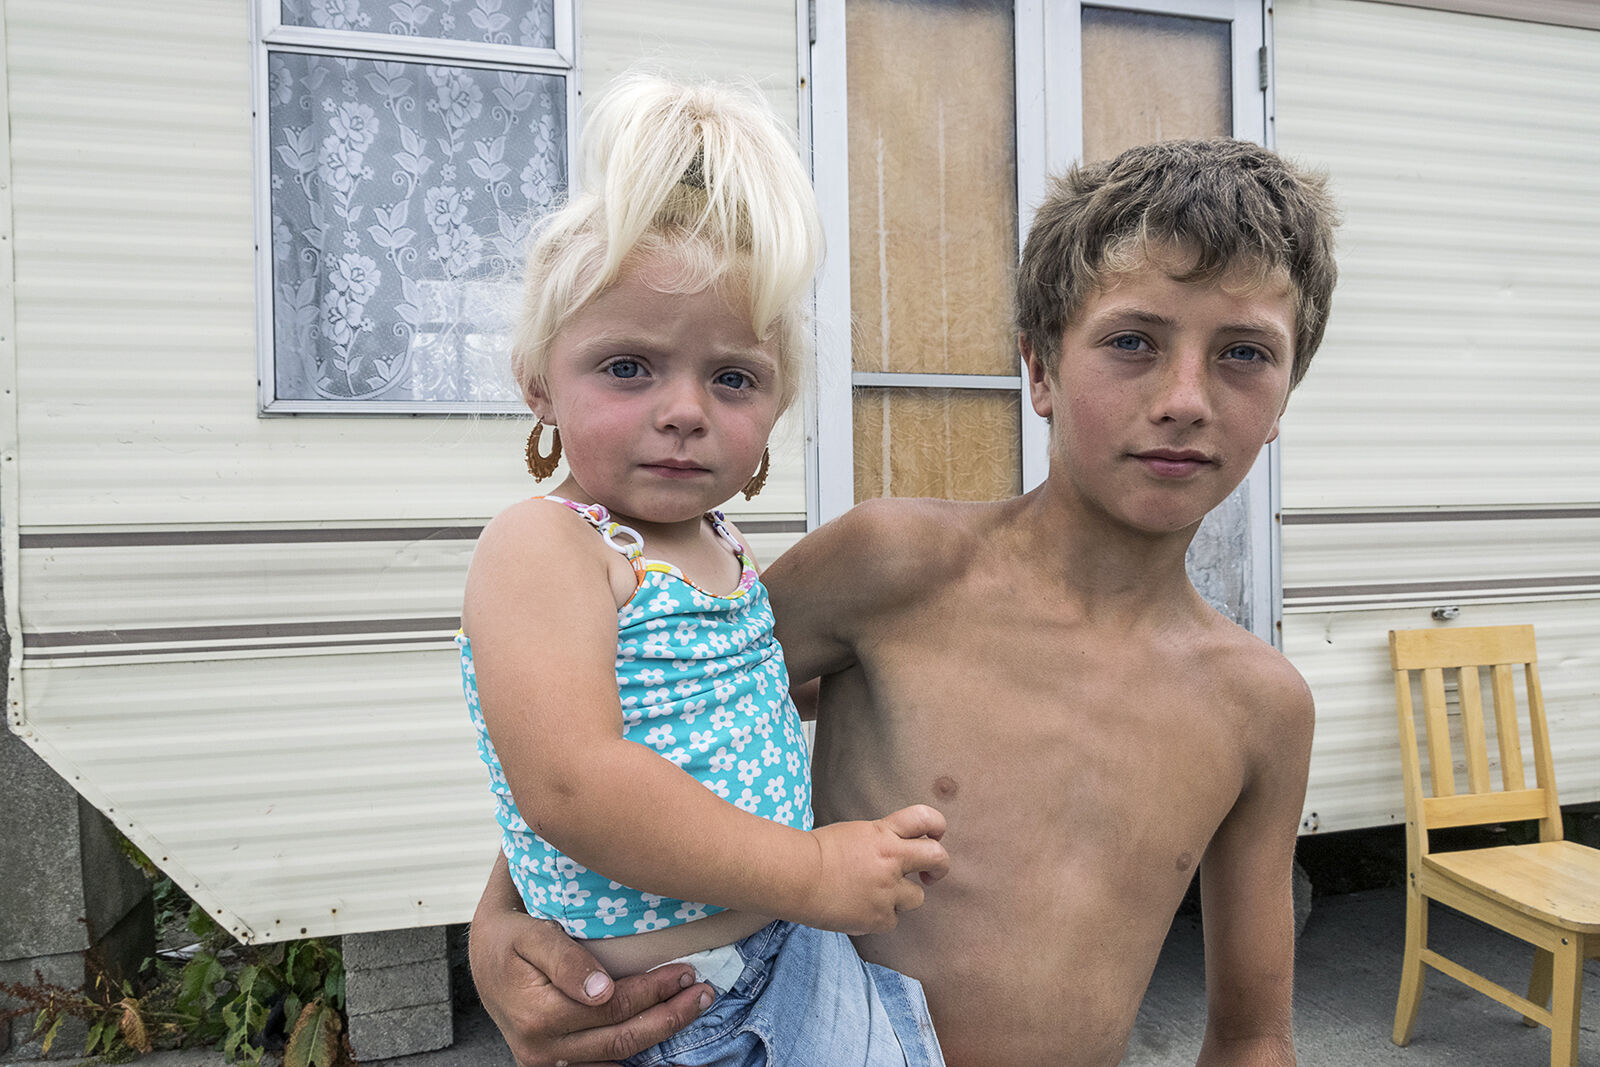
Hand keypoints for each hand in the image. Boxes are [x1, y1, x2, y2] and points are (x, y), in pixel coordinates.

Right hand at [468, 903, 711, 1066]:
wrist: (482, 959)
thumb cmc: (509, 939)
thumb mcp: (530, 935)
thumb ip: (565, 960)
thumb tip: (602, 990)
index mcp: (539, 1016)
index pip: (614, 1007)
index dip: (655, 990)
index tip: (687, 971)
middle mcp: (543, 1050)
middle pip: (622, 1038)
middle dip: (669, 1016)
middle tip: (704, 993)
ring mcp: (547, 1065)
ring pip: (617, 1058)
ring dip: (659, 1038)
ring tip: (691, 1011)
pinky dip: (634, 1058)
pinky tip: (662, 1046)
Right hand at [803, 804, 948, 934]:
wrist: (794, 876)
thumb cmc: (814, 852)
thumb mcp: (853, 833)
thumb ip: (879, 839)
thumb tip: (894, 850)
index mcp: (883, 833)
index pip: (925, 818)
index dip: (937, 826)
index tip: (933, 836)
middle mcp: (891, 860)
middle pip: (937, 857)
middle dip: (940, 866)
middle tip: (931, 873)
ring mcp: (887, 891)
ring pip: (917, 897)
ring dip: (902, 897)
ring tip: (875, 895)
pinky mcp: (878, 918)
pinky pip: (891, 920)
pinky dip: (878, 917)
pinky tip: (857, 909)